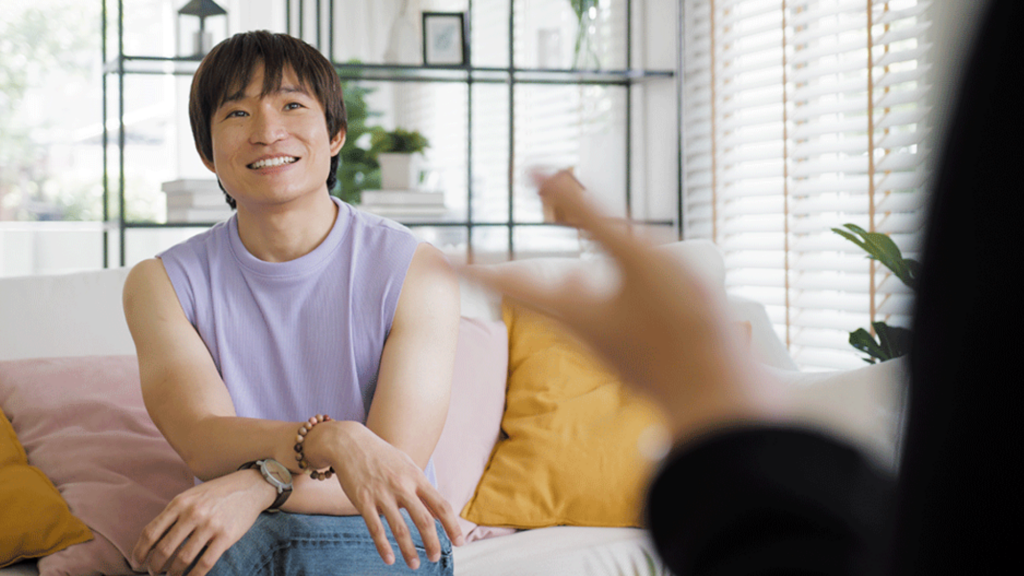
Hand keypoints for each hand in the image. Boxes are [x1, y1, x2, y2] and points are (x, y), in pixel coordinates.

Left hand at [132, 469, 272, 575]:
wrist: (249, 487)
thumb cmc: (216, 494)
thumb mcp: (191, 496)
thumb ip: (173, 514)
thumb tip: (152, 541)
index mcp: (179, 503)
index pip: (151, 533)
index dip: (139, 552)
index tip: (137, 563)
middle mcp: (192, 513)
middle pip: (164, 549)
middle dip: (155, 567)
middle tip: (154, 573)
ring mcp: (210, 525)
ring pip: (183, 559)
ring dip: (173, 573)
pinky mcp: (226, 536)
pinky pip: (205, 563)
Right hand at [306, 420, 464, 569]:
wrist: (350, 443)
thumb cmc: (383, 456)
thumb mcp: (407, 467)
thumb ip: (422, 490)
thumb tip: (438, 512)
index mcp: (416, 478)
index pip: (441, 505)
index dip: (452, 526)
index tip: (459, 542)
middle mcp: (402, 486)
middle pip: (424, 520)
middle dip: (432, 543)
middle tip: (436, 558)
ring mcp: (382, 494)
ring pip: (400, 528)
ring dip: (409, 550)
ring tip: (415, 564)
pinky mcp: (363, 501)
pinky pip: (375, 528)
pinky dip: (383, 546)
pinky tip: (389, 559)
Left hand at [460, 170, 776, 440]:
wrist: (722, 399)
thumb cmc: (680, 326)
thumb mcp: (634, 256)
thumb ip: (585, 214)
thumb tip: (534, 170)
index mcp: (572, 308)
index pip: (506, 281)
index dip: (472, 266)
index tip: (439, 260)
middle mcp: (584, 330)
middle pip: (540, 295)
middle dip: (515, 275)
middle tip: (488, 266)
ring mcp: (614, 345)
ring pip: (579, 306)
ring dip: (565, 282)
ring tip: (567, 269)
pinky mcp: (642, 351)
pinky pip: (611, 314)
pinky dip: (606, 293)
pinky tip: (623, 290)